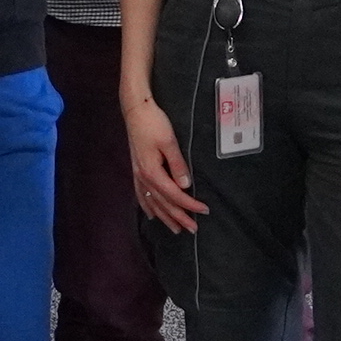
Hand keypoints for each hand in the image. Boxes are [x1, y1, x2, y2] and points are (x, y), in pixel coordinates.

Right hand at [124, 94, 201, 234]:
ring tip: (175, 229)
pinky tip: (150, 214)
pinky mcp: (136, 170)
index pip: (175, 195)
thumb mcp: (169, 141)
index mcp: (152, 172)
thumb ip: (177, 164)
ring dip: (164, 217)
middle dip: (179, 217)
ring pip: (152, 203)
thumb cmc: (153, 123)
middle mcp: (144, 177)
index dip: (190, 205)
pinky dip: (147, 207)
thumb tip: (185, 185)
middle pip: (163, 203)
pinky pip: (141, 195)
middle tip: (193, 229)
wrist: (135, 110)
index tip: (204, 211)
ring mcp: (138, 175)